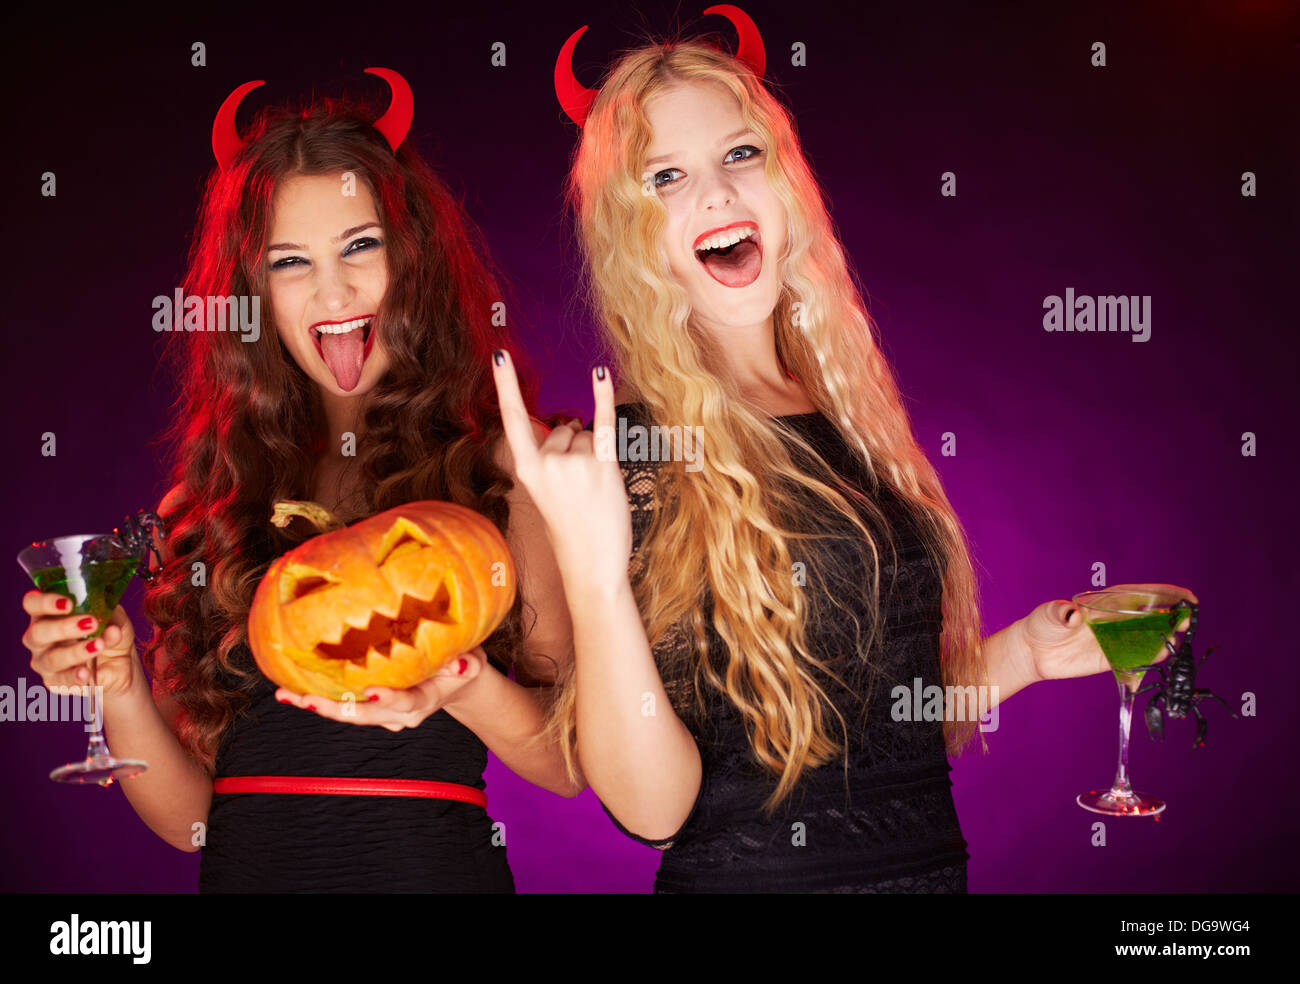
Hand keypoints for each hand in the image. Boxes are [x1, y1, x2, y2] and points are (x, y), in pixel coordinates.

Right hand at [22, 593, 140, 698]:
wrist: (120, 663)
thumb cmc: (109, 631)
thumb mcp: (116, 618)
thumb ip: (113, 618)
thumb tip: (112, 629)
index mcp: (48, 614)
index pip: (32, 604)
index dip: (44, 602)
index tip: (68, 603)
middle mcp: (40, 638)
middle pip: (37, 633)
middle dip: (64, 627)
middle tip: (91, 623)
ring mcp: (45, 662)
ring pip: (52, 658)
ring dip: (76, 651)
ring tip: (99, 645)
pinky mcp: (56, 682)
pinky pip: (63, 681)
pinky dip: (76, 676)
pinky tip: (86, 672)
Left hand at [275, 646, 489, 730]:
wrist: (455, 679)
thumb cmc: (464, 664)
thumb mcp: (475, 662)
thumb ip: (469, 664)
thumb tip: (460, 663)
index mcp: (423, 702)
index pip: (405, 703)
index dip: (388, 699)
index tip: (372, 690)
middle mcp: (398, 714)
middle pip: (365, 715)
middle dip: (336, 709)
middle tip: (308, 700)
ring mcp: (383, 713)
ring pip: (347, 713)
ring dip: (317, 706)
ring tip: (286, 695)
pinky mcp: (370, 705)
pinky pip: (342, 704)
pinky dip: (318, 698)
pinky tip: (290, 689)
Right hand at [490, 350, 630, 586]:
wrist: (590, 567)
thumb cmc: (570, 530)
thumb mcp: (546, 494)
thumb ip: (551, 459)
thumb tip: (570, 424)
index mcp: (527, 470)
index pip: (513, 420)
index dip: (506, 386)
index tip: (500, 356)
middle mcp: (548, 463)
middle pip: (565, 430)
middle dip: (575, 449)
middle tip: (579, 488)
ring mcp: (575, 464)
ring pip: (588, 436)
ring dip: (595, 456)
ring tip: (594, 491)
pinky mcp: (604, 467)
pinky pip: (604, 426)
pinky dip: (604, 399)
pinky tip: (601, 376)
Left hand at [1021, 582, 1198, 681]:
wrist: (1031, 651)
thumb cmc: (1040, 624)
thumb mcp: (1049, 614)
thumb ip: (1062, 613)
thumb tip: (1072, 614)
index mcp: (1104, 603)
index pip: (1139, 595)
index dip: (1164, 594)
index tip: (1185, 596)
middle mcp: (1114, 621)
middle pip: (1149, 616)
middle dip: (1171, 616)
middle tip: (1188, 619)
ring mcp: (1113, 640)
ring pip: (1146, 637)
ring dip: (1164, 637)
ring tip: (1178, 638)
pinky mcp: (1109, 659)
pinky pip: (1134, 659)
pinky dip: (1149, 657)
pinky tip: (1162, 655)